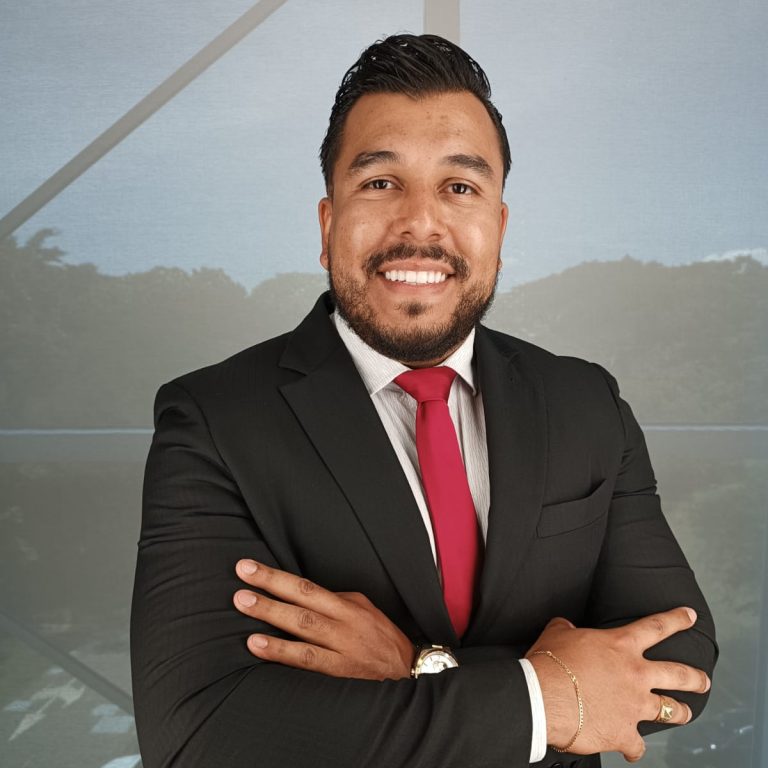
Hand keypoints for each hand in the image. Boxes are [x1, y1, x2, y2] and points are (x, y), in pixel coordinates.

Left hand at [233, 559, 413, 680]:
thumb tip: (300, 596)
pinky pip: (307, 659)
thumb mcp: (362, 609)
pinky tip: (259, 646)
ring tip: (245, 606)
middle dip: (269, 589)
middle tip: (241, 581)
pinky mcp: (340, 671)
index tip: (249, 567)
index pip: (306, 586)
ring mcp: (341, 646)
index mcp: (348, 604)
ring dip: (271, 616)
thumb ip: (333, 602)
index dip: (277, 576)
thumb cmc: (379, 637)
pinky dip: (281, 651)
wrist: (407, 671)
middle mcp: (344, 622)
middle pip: (302, 601)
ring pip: (303, 627)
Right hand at [526, 607, 710, 761]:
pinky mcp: (624, 733)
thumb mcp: (557, 632)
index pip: (656, 626)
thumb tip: (566, 626)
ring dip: (681, 712)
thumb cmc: (549, 662)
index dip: (676, 619)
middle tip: (704, 680)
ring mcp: (634, 705)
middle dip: (696, 677)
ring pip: (671, 710)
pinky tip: (631, 750)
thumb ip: (568, 628)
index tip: (689, 616)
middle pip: (678, 674)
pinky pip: (637, 746)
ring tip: (686, 713)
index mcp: (620, 645)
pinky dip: (634, 748)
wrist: (544, 696)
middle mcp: (635, 674)